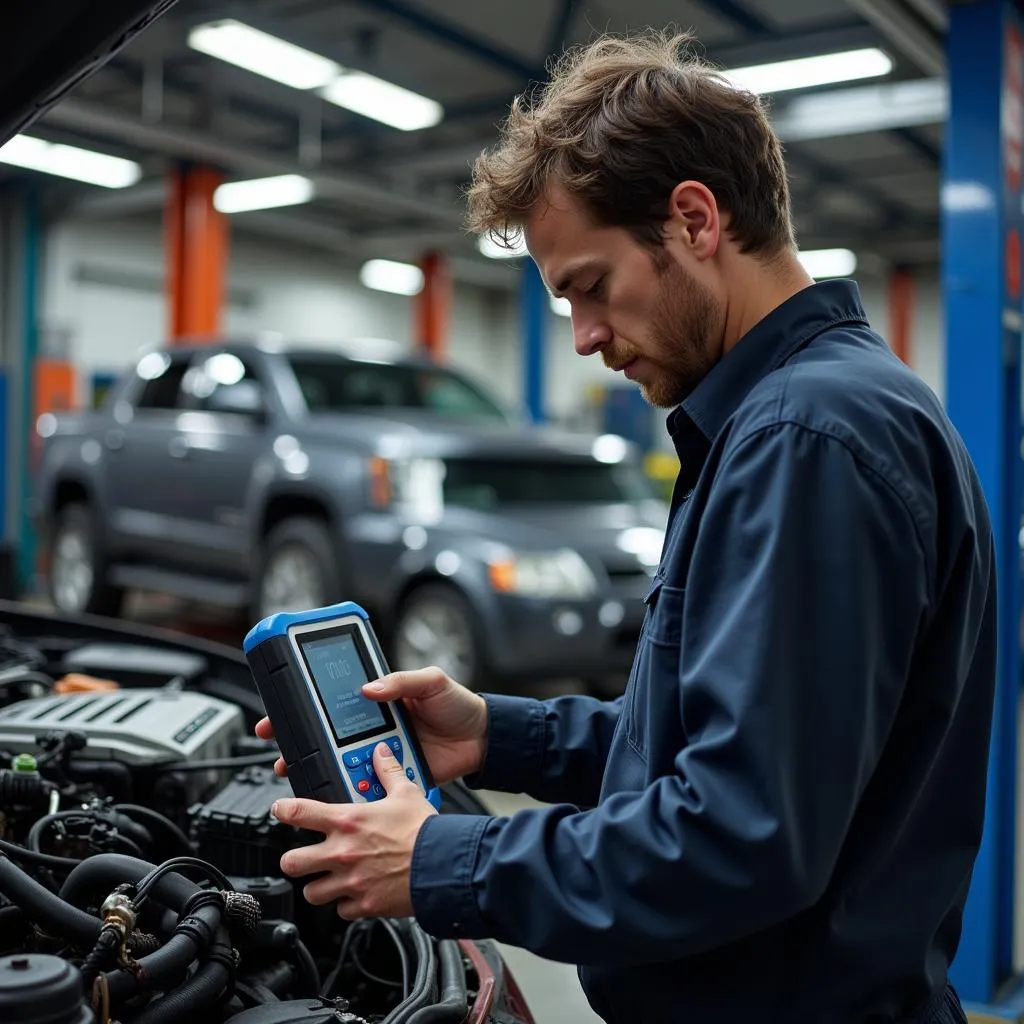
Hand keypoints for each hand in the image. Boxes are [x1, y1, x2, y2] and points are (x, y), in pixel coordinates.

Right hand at [254, 665, 487, 783]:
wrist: (482, 740)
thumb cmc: (459, 705)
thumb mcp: (432, 681)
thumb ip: (401, 681)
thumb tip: (369, 688)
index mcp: (379, 700)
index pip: (335, 702)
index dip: (306, 706)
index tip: (281, 711)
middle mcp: (374, 728)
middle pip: (329, 737)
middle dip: (301, 743)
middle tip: (278, 748)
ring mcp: (381, 753)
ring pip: (342, 763)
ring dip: (320, 769)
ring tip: (298, 772)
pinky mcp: (392, 777)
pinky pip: (367, 784)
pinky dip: (351, 790)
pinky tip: (336, 793)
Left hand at [272, 741, 436, 918]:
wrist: (442, 864)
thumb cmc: (424, 830)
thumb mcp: (406, 793)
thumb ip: (388, 771)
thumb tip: (381, 753)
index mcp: (347, 821)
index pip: (299, 812)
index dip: (282, 810)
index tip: (280, 810)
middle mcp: (342, 852)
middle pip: (291, 862)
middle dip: (294, 860)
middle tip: (304, 856)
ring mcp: (349, 882)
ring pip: (310, 893)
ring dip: (318, 887)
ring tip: (328, 880)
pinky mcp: (363, 906)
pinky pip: (342, 911)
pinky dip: (346, 905)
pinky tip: (357, 894)